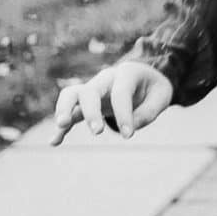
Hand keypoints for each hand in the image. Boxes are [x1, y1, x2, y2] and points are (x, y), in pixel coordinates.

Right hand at [51, 61, 173, 144]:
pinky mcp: (85, 103)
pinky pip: (70, 113)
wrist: (144, 77)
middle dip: (91, 111)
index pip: (120, 93)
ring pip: (70, 95)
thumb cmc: (154, 87)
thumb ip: (149, 111)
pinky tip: (54, 142)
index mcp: (127, 73)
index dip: (123, 115)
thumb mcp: (162, 96)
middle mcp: (105, 79)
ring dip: (64, 110)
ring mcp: (92, 90)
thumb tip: (130, 128)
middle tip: (98, 132)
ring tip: (62, 126)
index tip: (128, 136)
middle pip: (89, 91)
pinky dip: (61, 127)